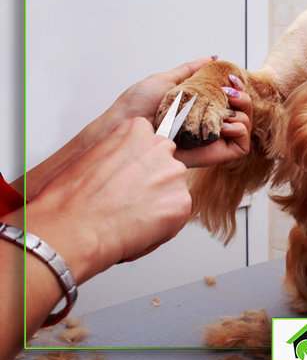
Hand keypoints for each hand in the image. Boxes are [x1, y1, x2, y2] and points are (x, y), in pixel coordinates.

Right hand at [25, 117, 191, 282]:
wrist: (73, 229)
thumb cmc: (72, 199)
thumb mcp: (94, 154)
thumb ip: (119, 153)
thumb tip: (128, 167)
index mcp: (136, 130)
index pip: (152, 143)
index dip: (140, 166)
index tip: (128, 178)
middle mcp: (160, 148)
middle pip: (167, 166)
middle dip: (153, 183)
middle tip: (130, 201)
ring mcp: (174, 175)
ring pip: (174, 191)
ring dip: (159, 204)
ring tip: (131, 217)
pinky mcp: (181, 202)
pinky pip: (177, 215)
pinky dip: (162, 226)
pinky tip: (138, 229)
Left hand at [105, 58, 251, 167]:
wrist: (129, 126)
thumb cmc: (139, 105)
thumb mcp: (167, 80)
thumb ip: (190, 70)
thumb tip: (212, 58)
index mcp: (201, 108)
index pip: (231, 100)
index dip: (239, 90)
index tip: (233, 81)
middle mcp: (209, 124)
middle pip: (244, 112)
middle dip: (244, 99)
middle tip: (230, 93)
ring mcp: (214, 140)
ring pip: (245, 126)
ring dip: (243, 113)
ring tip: (225, 109)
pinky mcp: (217, 154)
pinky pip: (241, 145)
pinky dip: (240, 130)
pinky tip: (224, 126)